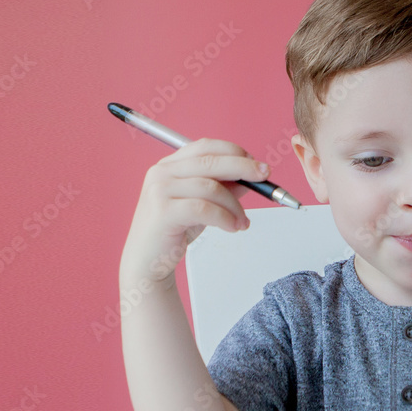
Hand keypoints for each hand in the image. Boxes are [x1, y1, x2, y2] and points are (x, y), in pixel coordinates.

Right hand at [119, 138, 270, 287]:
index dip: (234, 152)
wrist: (147, 262)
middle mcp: (161, 172)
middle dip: (243, 168)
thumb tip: (249, 179)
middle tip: (264, 178)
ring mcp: (160, 190)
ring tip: (243, 222)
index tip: (256, 164)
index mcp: (169, 165)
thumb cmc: (171, 232)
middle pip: (211, 162)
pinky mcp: (163, 211)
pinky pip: (205, 209)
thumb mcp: (201, 206)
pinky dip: (225, 218)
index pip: (206, 147)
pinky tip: (233, 227)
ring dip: (235, 205)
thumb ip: (221, 189)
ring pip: (211, 188)